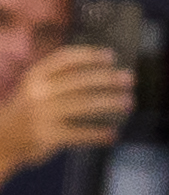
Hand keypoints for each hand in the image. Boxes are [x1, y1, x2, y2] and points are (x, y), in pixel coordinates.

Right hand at [0, 42, 132, 177]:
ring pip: (84, 104)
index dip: (89, 55)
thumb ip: (57, 76)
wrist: (1, 139)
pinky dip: (98, 134)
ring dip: (110, 102)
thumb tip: (101, 68)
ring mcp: (43, 114)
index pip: (65, 59)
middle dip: (108, 79)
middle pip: (80, 80)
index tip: (111, 56)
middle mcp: (38, 92)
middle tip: (130, 79)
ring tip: (129, 102)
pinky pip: (80, 133)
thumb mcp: (34, 87)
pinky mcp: (48, 136)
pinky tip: (113, 134)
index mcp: (35, 76)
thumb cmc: (27, 109)